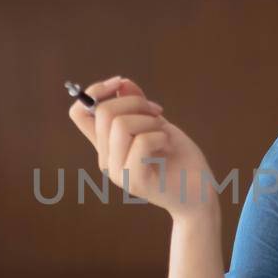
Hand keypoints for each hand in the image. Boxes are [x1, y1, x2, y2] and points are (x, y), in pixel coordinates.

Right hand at [67, 76, 216, 219]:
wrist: (200, 194)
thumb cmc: (179, 159)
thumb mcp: (157, 124)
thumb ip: (138, 106)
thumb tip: (123, 83)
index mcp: (107, 144)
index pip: (78, 113)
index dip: (95, 91)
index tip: (120, 83)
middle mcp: (107, 159)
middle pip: (103, 112)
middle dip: (135, 102)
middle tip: (157, 113)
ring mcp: (118, 172)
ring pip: (120, 125)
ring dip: (149, 120)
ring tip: (163, 133)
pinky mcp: (135, 181)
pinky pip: (140, 142)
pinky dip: (159, 136)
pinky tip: (167, 145)